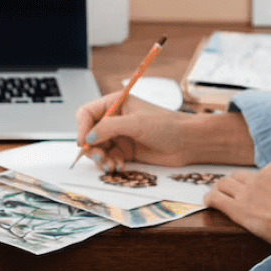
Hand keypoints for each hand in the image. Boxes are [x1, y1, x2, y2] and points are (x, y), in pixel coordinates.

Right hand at [74, 94, 251, 171]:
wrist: (189, 142)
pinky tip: (120, 166)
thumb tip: (86, 138)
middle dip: (91, 148)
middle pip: (89, 134)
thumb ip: (109, 128)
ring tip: (110, 165)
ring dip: (100, 159)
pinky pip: (109, 159)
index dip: (82, 128)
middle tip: (99, 158)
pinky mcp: (126, 151)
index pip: (87, 113)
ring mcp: (120, 136)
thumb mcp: (136, 123)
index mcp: (116, 103)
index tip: (84, 142)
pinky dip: (110, 164)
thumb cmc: (168, 125)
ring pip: (98, 149)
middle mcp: (115, 119)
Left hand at [205, 163, 270, 248]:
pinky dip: (210, 198)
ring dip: (219, 188)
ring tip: (216, 194)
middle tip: (231, 191)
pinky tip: (207, 202)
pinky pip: (216, 198)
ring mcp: (247, 191)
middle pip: (240, 176)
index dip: (257, 183)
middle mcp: (259, 177)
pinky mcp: (237, 208)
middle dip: (235, 183)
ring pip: (225, 184)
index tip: (257, 192)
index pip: (261, 173)